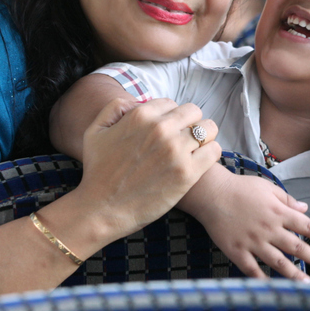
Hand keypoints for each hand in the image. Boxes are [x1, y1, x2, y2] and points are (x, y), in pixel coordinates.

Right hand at [72, 98, 221, 239]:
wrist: (101, 210)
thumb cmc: (97, 171)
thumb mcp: (95, 131)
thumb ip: (115, 107)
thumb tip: (140, 100)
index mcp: (141, 115)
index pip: (172, 103)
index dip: (169, 117)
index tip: (165, 132)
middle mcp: (161, 129)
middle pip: (194, 112)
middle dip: (189, 123)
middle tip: (182, 140)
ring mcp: (176, 150)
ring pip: (208, 129)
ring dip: (203, 138)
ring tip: (193, 150)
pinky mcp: (187, 172)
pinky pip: (214, 150)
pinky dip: (210, 153)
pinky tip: (199, 162)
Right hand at [186, 168, 309, 281]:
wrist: (212, 194)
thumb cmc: (241, 188)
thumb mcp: (268, 188)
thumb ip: (287, 199)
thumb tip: (305, 208)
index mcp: (278, 212)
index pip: (306, 226)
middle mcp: (269, 228)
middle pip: (296, 246)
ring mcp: (253, 241)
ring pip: (278, 261)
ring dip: (293, 273)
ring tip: (307, 283)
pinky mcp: (237, 251)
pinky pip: (252, 269)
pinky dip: (263, 279)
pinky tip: (273, 287)